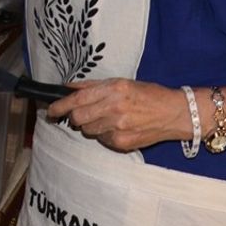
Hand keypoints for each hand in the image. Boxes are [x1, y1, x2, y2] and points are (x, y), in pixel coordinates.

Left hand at [45, 78, 187, 152]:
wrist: (174, 114)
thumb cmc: (148, 95)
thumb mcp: (121, 82)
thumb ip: (93, 86)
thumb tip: (68, 88)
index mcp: (114, 90)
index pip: (77, 100)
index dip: (60, 106)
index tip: (51, 109)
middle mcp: (114, 108)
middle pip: (78, 118)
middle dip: (75, 117)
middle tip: (82, 114)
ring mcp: (118, 128)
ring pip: (88, 131)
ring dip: (91, 126)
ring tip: (107, 119)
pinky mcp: (122, 143)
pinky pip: (102, 140)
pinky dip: (104, 135)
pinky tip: (118, 128)